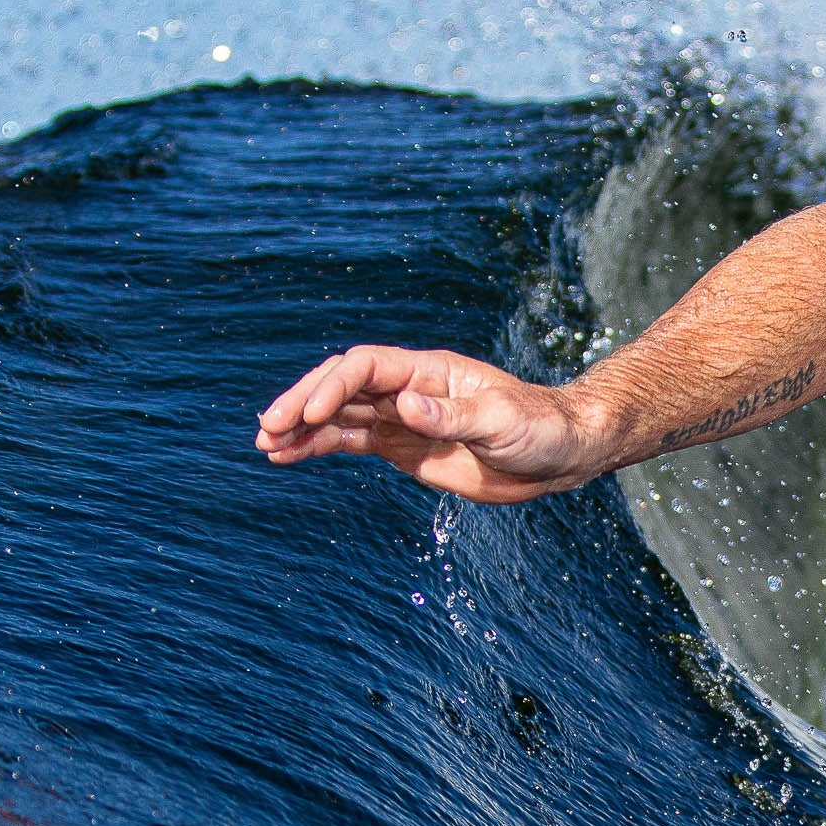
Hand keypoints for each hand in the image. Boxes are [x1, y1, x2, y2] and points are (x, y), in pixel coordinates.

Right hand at [254, 346, 605, 501]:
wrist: (559, 454)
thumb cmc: (539, 428)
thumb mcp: (500, 422)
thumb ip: (451, 417)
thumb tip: (404, 406)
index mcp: (429, 372)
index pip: (367, 367)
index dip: (335, 386)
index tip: (312, 414)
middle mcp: (408, 388)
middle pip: (342, 386)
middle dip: (303, 403)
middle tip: (269, 427)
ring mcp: (401, 417)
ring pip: (339, 415)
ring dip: (302, 428)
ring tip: (266, 445)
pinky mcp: (401, 446)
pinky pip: (349, 442)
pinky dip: (317, 448)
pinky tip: (287, 457)